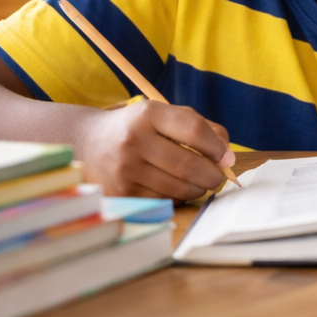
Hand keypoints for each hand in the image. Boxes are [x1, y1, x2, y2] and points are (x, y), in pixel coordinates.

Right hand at [74, 100, 236, 199]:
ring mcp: (125, 170)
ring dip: (197, 189)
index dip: (217, 147)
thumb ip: (200, 127)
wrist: (88, 144)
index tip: (227, 157)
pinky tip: (174, 189)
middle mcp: (134, 141)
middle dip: (213, 175)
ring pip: (179, 188)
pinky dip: (177, 198)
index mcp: (148, 115)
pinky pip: (164, 201)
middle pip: (189, 165)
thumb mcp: (164, 115)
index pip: (194, 130)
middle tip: (218, 177)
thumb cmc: (138, 128)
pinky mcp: (121, 194)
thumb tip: (228, 156)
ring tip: (197, 182)